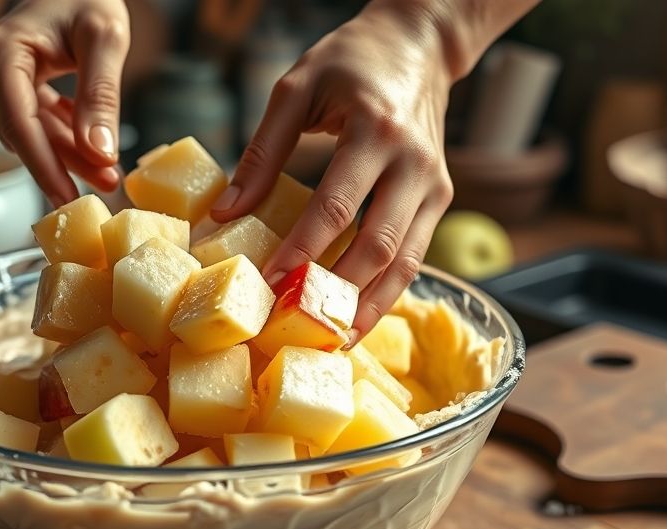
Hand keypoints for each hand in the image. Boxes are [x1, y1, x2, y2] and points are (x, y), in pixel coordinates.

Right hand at [0, 0, 129, 206]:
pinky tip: (91, 142)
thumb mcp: (106, 39)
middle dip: (67, 163)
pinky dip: (63, 138)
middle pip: (25, 137)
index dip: (45, 167)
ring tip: (109, 168)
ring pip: (30, 139)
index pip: (19, 125)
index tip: (68, 198)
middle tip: (110, 182)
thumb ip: (101, 95)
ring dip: (69, 154)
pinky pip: (32, 129)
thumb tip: (100, 153)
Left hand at [210, 2, 455, 343]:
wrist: (417, 44)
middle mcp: (414, 164)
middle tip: (294, 328)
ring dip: (367, 310)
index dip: (303, 253)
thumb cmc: (350, 62)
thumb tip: (225, 214)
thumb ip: (262, 152)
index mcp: (377, 132)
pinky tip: (354, 320)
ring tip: (329, 345)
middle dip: (334, 295)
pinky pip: (414, 258)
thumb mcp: (296, 89)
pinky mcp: (440, 199)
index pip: (337, 208)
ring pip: (405, 265)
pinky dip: (386, 295)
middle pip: (377, 248)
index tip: (270, 287)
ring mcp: (435, 186)